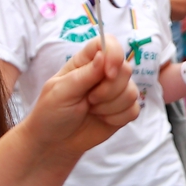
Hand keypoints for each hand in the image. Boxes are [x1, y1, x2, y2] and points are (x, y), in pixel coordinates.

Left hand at [24, 37, 140, 157]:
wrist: (55, 142)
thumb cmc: (51, 113)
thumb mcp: (61, 91)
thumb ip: (85, 74)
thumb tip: (103, 56)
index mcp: (86, 63)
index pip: (109, 44)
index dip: (114, 55)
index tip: (108, 73)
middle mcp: (104, 74)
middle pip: (126, 70)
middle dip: (109, 90)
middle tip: (90, 100)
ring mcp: (115, 92)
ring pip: (132, 92)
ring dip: (111, 106)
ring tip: (92, 110)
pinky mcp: (123, 110)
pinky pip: (134, 109)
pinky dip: (118, 118)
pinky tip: (102, 120)